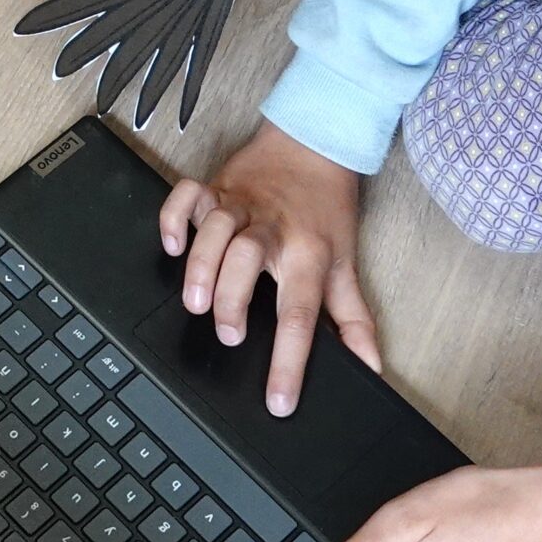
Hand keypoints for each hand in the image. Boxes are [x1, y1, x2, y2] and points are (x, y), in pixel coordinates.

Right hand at [158, 121, 377, 414]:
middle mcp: (272, 228)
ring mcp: (241, 204)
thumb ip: (354, 319)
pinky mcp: (216, 186)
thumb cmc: (327, 208)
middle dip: (233, 299)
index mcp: (307, 253)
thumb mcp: (345, 263)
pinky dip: (174, 217)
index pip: (300, 314)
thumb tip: (369, 366)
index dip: (289, 362)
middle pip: (248, 260)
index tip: (278, 401)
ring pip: (216, 228)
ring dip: (201, 264)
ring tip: (194, 301)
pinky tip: (172, 245)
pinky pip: (188, 194)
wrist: (316, 140)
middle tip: (228, 335)